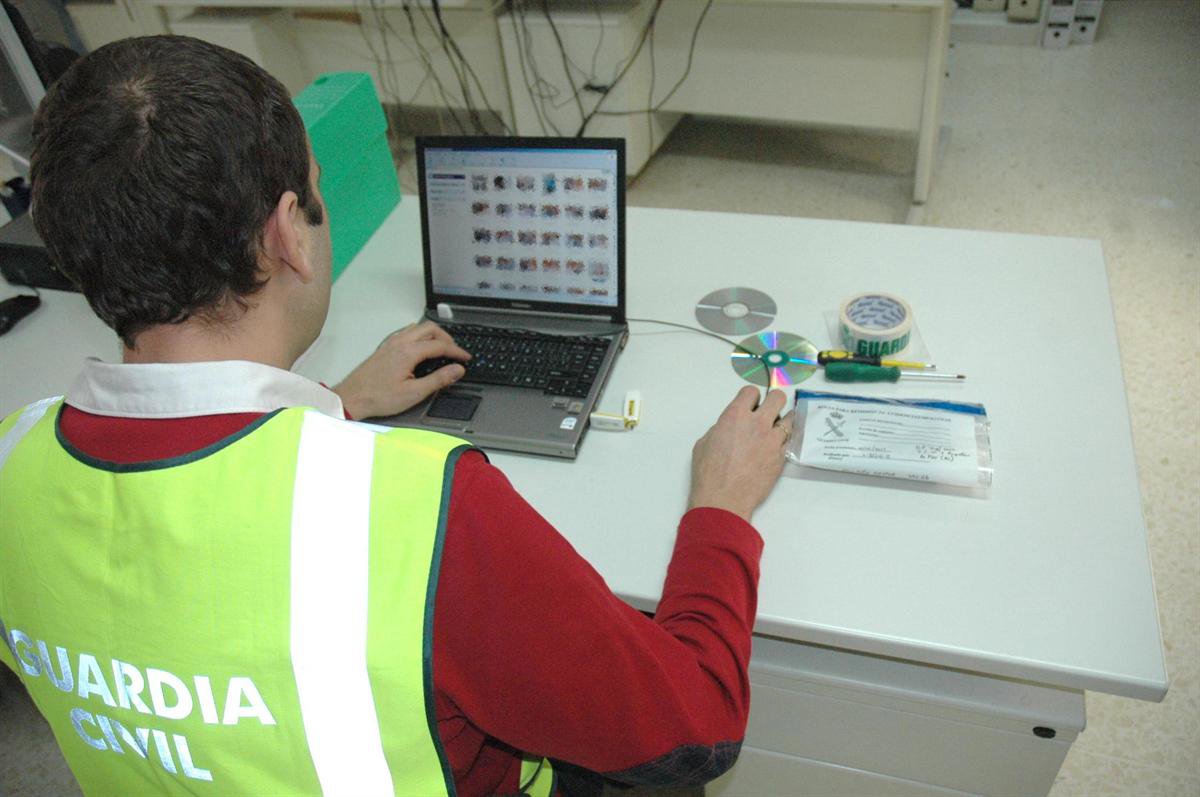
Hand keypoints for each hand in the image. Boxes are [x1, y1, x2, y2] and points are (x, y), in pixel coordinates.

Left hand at [333, 321, 470, 419]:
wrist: (352, 398)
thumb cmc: (378, 397)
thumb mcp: (414, 393)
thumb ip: (438, 380)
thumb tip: (457, 370)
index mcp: (408, 352)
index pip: (440, 345)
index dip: (457, 351)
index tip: (465, 358)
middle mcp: (399, 343)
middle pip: (430, 329)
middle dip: (447, 338)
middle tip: (455, 352)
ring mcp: (390, 343)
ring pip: (417, 328)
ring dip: (433, 335)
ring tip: (441, 348)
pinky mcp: (385, 347)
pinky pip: (406, 332)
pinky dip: (419, 336)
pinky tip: (420, 349)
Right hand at [688, 386, 792, 521]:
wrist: (724, 499)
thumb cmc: (709, 473)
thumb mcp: (705, 442)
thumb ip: (721, 428)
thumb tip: (729, 428)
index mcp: (735, 416)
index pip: (751, 391)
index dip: (750, 397)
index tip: (749, 405)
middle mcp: (757, 423)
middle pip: (778, 398)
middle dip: (774, 401)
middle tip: (768, 411)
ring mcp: (772, 440)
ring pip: (790, 418)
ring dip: (783, 420)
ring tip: (776, 429)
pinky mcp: (781, 457)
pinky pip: (789, 441)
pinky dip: (784, 440)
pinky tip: (776, 446)